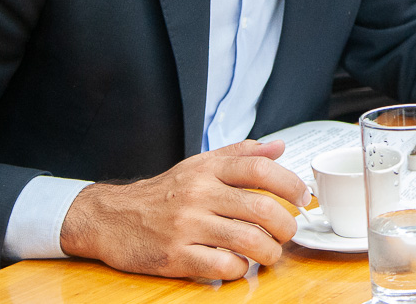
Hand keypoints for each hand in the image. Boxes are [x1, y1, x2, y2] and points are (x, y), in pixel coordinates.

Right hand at [60, 139, 309, 279]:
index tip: (303, 197)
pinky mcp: (174, 256)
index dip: (289, 183)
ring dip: (269, 251)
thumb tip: (279, 147)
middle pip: (260, 208)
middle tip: (288, 233)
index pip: (259, 168)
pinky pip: (222, 265)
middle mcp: (198, 194)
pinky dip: (240, 268)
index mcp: (208, 169)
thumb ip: (240, 154)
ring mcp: (186, 226)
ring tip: (271, 253)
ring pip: (246, 240)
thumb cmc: (164, 192)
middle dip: (285, 225)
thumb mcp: (199, 164)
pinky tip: (240, 264)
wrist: (111, 218)